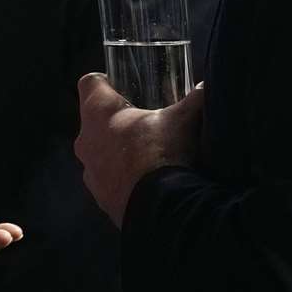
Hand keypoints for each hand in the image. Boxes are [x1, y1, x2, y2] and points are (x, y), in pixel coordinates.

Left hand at [74, 74, 202, 227]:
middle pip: (93, 119)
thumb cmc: (161, 152)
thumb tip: (207, 85)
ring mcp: (89, 170)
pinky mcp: (99, 196)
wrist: (158, 209)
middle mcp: (85, 139)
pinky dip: (121, 175)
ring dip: (116, 149)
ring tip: (145, 152)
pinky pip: (107, 178)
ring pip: (98, 150)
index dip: (104, 82)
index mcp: (98, 112)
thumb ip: (194, 99)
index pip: (89, 83)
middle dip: (115, 118)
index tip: (122, 85)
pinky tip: (144, 178)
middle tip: (142, 119)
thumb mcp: (182, 120)